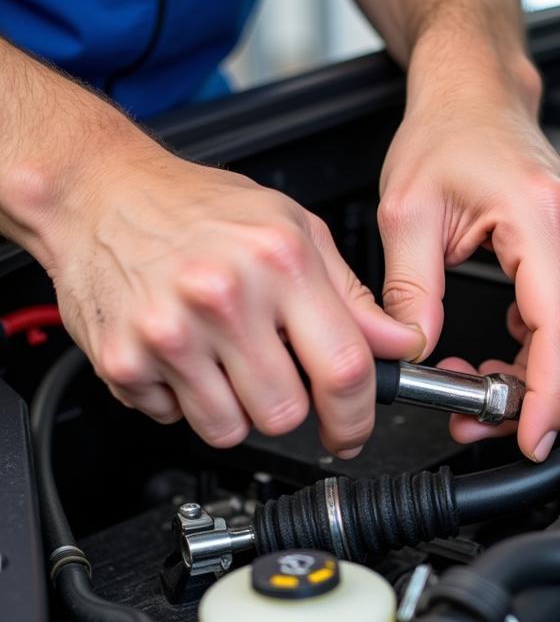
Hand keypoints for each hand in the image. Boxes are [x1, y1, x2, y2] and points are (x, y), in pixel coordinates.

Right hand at [44, 142, 423, 453]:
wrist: (96, 191)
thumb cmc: (196, 208)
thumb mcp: (294, 231)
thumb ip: (353, 297)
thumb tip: (401, 345)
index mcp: (279, 262)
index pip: (344, 370)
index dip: (357, 415)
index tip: (353, 428)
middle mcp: (224, 297)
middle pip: (286, 414)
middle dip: (289, 407)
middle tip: (273, 371)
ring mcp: (170, 333)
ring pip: (231, 430)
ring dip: (236, 410)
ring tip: (222, 357)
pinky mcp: (124, 362)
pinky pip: (176, 420)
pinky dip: (184, 401)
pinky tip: (182, 354)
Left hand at [377, 54, 559, 460]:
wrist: (477, 100)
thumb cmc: (447, 138)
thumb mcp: (407, 212)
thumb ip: (410, 289)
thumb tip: (416, 352)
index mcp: (542, 217)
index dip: (547, 395)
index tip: (529, 435)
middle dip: (536, 398)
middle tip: (478, 416)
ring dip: (541, 378)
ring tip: (478, 379)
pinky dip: (548, 352)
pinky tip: (505, 349)